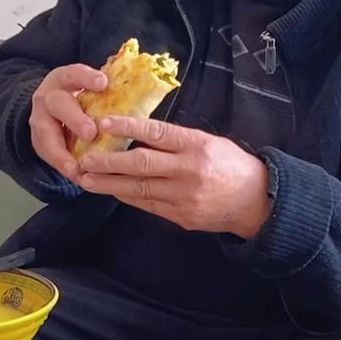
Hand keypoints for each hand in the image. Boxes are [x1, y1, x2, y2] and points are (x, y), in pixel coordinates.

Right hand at [29, 64, 108, 184]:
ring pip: (46, 134)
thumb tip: (143, 94)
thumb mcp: (89, 89)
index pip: (74, 74)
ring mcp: (40, 119)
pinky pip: (48, 155)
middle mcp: (49, 97)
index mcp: (64, 79)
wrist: (50, 108)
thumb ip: (107, 93)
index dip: (86, 78)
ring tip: (77, 168)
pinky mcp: (39, 141)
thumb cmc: (80, 99)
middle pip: (58, 104)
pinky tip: (76, 176)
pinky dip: (63, 166)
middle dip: (74, 119)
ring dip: (62, 152)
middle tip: (91, 132)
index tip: (103, 83)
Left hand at [78, 116, 270, 237]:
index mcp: (196, 145)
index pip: (157, 133)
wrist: (256, 201)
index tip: (103, 123)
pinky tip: (110, 190)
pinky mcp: (181, 216)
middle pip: (141, 164)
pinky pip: (147, 205)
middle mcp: (188, 170)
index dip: (128, 127)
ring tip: (86, 178)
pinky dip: (126, 196)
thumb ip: (175, 140)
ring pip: (139, 188)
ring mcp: (183, 196)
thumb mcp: (208, 142)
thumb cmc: (230, 164)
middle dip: (108, 162)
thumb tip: (137, 134)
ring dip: (109, 184)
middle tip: (84, 159)